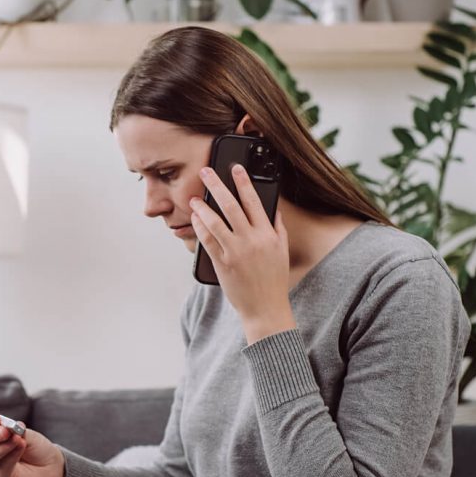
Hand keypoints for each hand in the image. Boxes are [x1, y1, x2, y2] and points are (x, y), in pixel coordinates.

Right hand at [0, 413, 64, 476]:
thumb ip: (16, 431)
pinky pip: (2, 467)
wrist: (50, 464)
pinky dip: (11, 456)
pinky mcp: (3, 476)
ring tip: (17, 439)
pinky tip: (21, 447)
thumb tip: (8, 427)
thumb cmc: (35, 447)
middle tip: (5, 431)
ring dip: (2, 447)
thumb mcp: (27, 434)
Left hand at [190, 164, 295, 342]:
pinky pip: (207, 241)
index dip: (243, 182)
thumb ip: (277, 228)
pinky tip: (195, 219)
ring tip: (194, 198)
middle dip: (216, 186)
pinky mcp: (222, 263)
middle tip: (205, 172)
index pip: (254, 201)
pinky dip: (199, 227)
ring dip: (202, 207)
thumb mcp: (281, 251)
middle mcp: (251, 240)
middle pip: (231, 206)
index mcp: (268, 234)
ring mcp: (235, 252)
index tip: (235, 168)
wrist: (265, 308)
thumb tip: (272, 210)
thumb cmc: (273, 279)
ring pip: (215, 222)